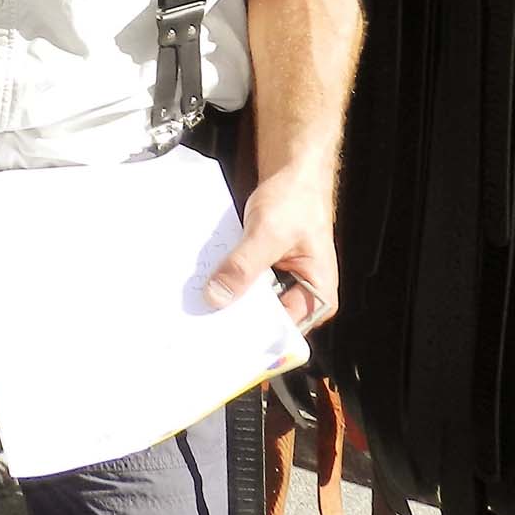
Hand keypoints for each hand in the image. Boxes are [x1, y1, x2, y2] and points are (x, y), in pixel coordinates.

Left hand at [203, 168, 338, 329]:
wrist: (292, 175)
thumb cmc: (296, 201)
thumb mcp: (268, 234)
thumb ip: (243, 266)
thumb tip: (217, 297)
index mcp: (318, 297)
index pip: (283, 331)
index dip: (251, 338)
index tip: (218, 339)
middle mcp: (301, 297)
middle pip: (263, 320)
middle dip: (233, 317)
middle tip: (198, 321)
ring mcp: (282, 285)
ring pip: (249, 302)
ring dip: (226, 298)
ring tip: (196, 301)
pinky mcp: (265, 272)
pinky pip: (242, 283)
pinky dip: (226, 280)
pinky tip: (203, 279)